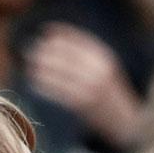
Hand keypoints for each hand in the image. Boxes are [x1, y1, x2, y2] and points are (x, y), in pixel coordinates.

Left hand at [25, 23, 146, 150]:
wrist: (125, 121)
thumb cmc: (109, 92)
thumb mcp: (105, 68)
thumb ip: (88, 55)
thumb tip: (57, 39)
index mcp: (106, 58)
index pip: (80, 40)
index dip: (61, 34)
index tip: (45, 31)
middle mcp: (99, 70)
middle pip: (68, 55)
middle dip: (47, 50)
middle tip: (31, 49)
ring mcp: (91, 87)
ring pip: (61, 72)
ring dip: (42, 67)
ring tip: (29, 65)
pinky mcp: (82, 103)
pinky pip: (59, 91)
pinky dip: (45, 84)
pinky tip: (34, 81)